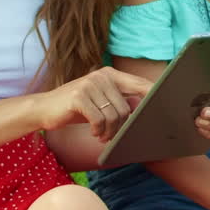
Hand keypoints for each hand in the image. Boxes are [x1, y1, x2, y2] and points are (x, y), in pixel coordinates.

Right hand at [38, 67, 152, 141]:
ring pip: (114, 116)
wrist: (44, 108)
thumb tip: (144, 110)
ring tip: (101, 135)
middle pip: (126, 108)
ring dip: (109, 132)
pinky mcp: (79, 96)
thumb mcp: (99, 99)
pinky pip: (99, 120)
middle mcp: (101, 75)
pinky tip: (93, 132)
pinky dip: (98, 131)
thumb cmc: (75, 107)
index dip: (153, 96)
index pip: (139, 84)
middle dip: (121, 127)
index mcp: (110, 74)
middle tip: (111, 136)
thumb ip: (118, 99)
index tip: (165, 106)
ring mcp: (90, 84)